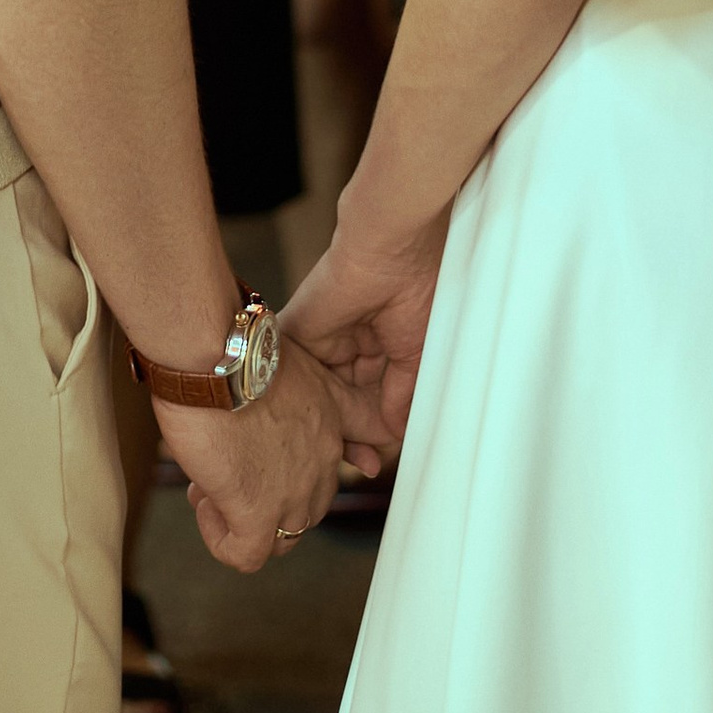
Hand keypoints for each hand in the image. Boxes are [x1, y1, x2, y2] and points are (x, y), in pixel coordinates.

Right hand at [156, 340, 377, 572]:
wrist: (218, 355)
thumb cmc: (237, 349)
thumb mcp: (282, 357)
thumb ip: (290, 388)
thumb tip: (265, 409)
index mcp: (330, 416)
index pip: (361, 446)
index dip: (355, 458)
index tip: (344, 465)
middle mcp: (322, 458)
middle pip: (311, 505)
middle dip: (270, 498)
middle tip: (234, 472)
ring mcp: (293, 491)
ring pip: (283, 539)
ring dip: (244, 519)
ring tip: (211, 487)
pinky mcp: (258, 512)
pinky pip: (247, 555)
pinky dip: (222, 540)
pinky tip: (204, 503)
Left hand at [283, 209, 447, 453]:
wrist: (390, 247)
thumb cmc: (415, 284)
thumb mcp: (415, 352)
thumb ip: (400, 393)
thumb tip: (395, 431)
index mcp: (379, 343)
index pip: (373, 395)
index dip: (377, 427)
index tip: (380, 458)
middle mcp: (349, 344)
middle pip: (345, 399)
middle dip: (353, 433)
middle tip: (363, 465)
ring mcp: (323, 340)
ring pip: (322, 394)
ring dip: (331, 426)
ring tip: (348, 458)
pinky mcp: (298, 334)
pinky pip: (297, 376)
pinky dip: (305, 404)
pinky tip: (314, 432)